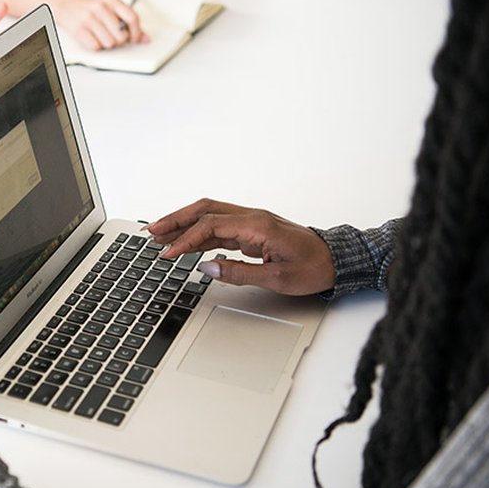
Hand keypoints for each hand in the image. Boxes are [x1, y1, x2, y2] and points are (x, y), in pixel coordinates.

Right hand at [54, 0, 147, 50]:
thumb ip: (128, 23)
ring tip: (101, 36)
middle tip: (112, 36)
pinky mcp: (80, 29)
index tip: (135, 39)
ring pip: (110, 44)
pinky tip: (92, 38)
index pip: (132, 18)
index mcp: (112, 1)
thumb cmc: (91, 10)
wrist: (67, 6)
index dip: (136, 33)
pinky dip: (96, 46)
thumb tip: (145, 39)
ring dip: (106, 44)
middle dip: (119, 40)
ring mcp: (90, 18)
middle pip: (121, 35)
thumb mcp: (111, 10)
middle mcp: (101, 8)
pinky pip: (96, 47)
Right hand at [146, 199, 335, 295]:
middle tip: (152, 231)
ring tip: (160, 234)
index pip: (211, 225)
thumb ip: (239, 272)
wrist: (336, 260)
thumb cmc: (313, 267)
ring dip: (184, 222)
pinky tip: (185, 243)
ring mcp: (251, 222)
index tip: (168, 253)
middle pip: (205, 209)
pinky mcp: (252, 230)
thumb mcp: (276, 277)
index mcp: (258, 225)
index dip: (186, 239)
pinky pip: (219, 226)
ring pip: (210, 215)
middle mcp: (252, 217)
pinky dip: (199, 232)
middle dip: (176, 219)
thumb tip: (208, 268)